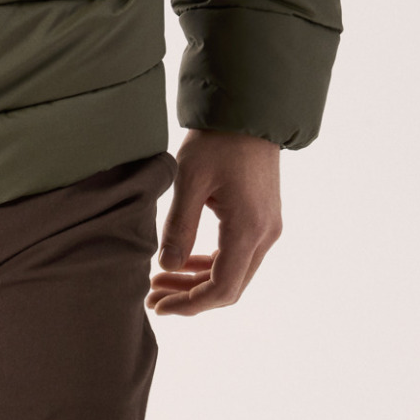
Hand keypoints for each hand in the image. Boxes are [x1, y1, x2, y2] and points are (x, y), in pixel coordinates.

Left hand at [146, 128, 281, 316]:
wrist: (249, 113)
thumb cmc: (217, 141)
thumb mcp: (189, 180)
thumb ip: (178, 227)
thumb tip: (167, 266)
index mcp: (248, 230)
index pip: (221, 289)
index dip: (188, 304)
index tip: (158, 306)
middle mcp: (265, 235)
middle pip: (229, 288)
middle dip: (190, 297)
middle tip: (152, 295)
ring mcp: (268, 228)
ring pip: (234, 274)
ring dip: (198, 282)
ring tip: (161, 281)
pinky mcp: (263, 219)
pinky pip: (238, 256)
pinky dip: (211, 265)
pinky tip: (183, 262)